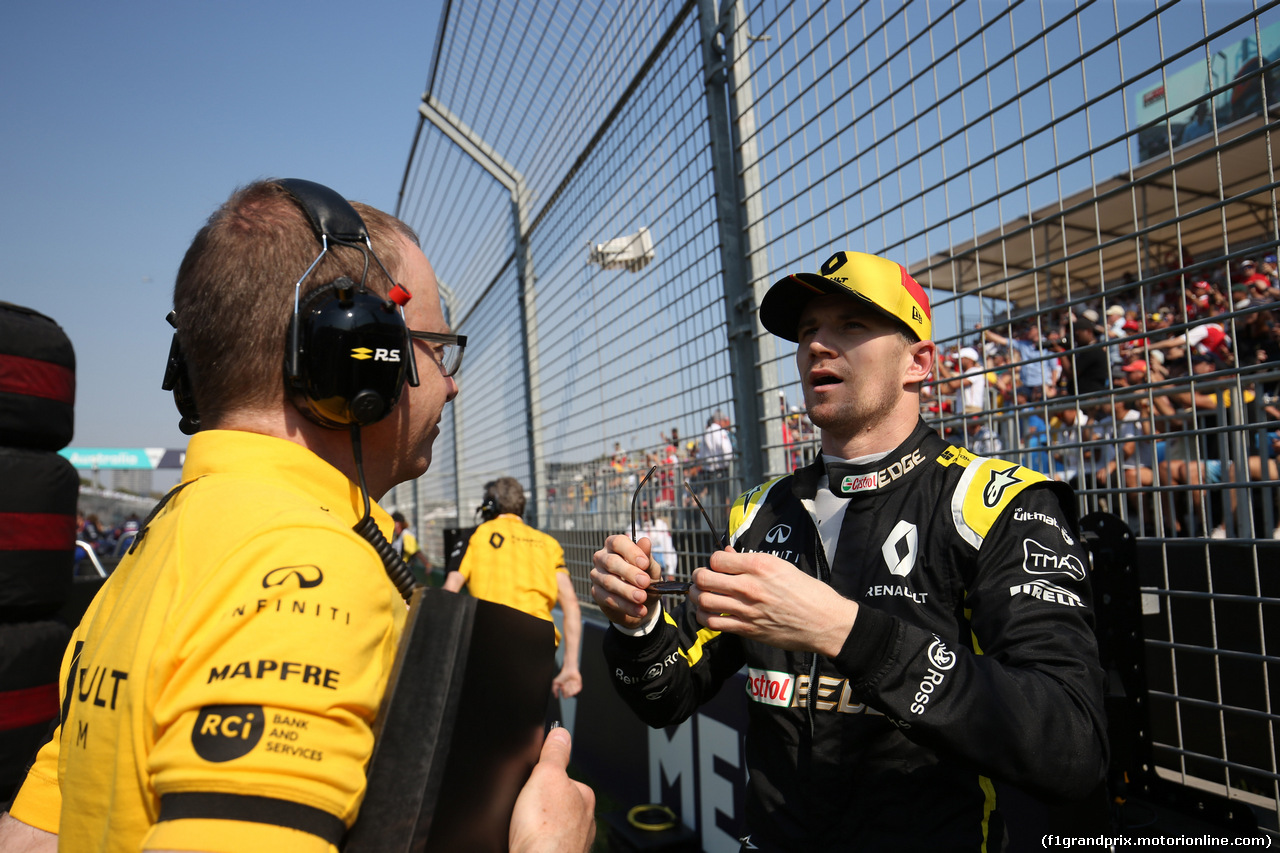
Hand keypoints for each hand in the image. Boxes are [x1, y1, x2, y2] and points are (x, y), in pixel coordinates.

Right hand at [509, 727, 595, 852]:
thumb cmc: (545, 834)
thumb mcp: (546, 777)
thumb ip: (554, 753)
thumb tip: (561, 732)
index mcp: (583, 796)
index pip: (564, 777)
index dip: (543, 778)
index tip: (530, 784)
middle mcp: (584, 821)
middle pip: (558, 803)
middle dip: (542, 805)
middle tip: (525, 808)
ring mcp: (573, 842)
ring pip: (554, 826)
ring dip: (540, 826)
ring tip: (525, 827)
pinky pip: (546, 843)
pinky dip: (537, 842)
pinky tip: (527, 843)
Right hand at [552, 667, 582, 698]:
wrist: (569, 670)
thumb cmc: (562, 676)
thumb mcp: (555, 683)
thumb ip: (554, 690)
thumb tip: (556, 697)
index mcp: (565, 692)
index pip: (565, 696)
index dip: (564, 691)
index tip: (562, 686)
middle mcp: (570, 691)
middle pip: (569, 695)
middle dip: (567, 688)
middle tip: (566, 683)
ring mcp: (575, 689)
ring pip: (573, 693)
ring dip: (570, 686)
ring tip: (570, 681)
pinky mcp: (579, 686)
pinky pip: (578, 689)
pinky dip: (575, 685)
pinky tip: (573, 681)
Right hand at [591, 535, 658, 628]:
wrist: (642, 603)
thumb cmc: (645, 578)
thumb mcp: (651, 569)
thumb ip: (648, 557)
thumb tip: (645, 541)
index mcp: (615, 545)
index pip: (618, 542)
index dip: (631, 552)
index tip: (645, 563)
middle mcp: (602, 558)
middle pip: (612, 562)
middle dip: (630, 573)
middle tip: (645, 582)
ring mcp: (597, 576)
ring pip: (609, 582)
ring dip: (627, 591)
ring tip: (642, 598)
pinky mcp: (596, 593)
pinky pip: (609, 599)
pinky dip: (626, 605)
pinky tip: (639, 610)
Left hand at [689, 548, 858, 656]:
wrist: (824, 621)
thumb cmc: (807, 591)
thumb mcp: (781, 566)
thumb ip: (750, 561)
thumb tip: (728, 553)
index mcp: (759, 565)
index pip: (717, 558)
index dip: (713, 561)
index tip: (717, 566)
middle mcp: (750, 586)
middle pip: (704, 578)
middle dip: (698, 577)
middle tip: (702, 578)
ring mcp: (746, 609)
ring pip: (704, 600)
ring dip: (697, 596)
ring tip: (701, 594)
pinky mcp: (747, 629)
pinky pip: (713, 623)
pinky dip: (704, 617)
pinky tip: (708, 613)